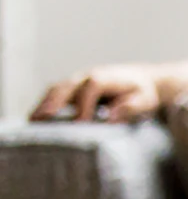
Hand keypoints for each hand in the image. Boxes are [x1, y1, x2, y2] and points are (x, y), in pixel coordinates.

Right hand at [32, 65, 162, 123]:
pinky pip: (55, 94)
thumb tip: (110, 116)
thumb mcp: (145, 100)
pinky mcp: (72, 88)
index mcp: (106, 77)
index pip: (91, 87)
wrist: (140, 79)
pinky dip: (45, 104)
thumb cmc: (142, 92)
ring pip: (56, 89)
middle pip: (67, 86)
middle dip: (54, 101)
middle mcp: (87, 76)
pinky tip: (37, 118)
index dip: (85, 103)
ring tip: (32, 121)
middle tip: (42, 118)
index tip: (80, 122)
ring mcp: (77, 81)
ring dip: (44, 103)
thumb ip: (130, 107)